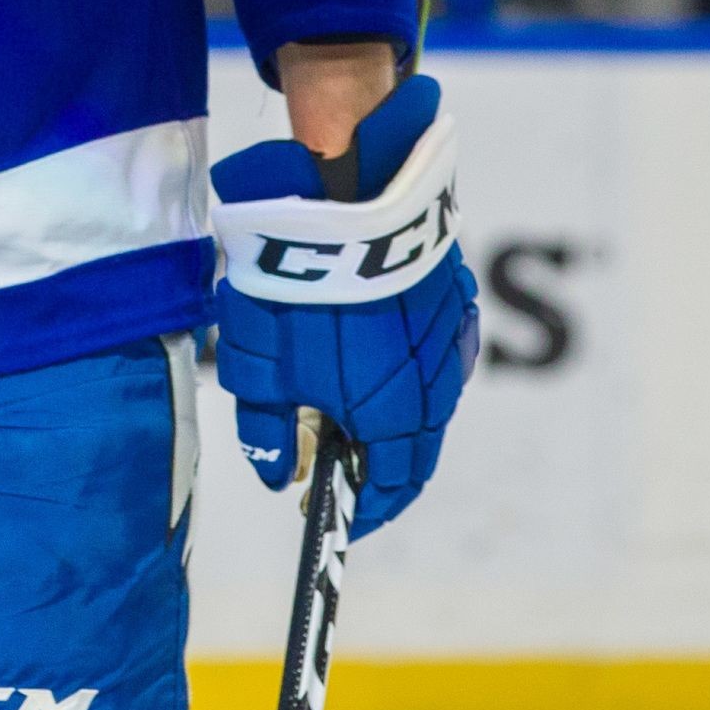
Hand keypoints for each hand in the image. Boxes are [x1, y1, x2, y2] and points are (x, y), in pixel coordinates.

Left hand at [210, 74, 476, 534]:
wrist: (342, 198)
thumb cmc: (295, 290)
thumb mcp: (258, 368)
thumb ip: (269, 429)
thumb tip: (278, 474)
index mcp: (394, 417)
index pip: (393, 485)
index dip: (367, 506)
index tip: (341, 512)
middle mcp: (437, 385)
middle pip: (413, 443)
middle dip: (375, 459)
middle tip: (334, 457)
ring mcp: (450, 337)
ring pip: (425, 395)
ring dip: (389, 408)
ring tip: (340, 400)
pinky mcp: (451, 294)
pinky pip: (429, 348)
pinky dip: (401, 364)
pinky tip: (364, 348)